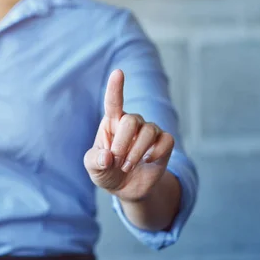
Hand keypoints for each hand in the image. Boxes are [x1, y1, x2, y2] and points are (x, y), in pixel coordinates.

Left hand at [84, 69, 174, 201]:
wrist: (126, 187)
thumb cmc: (106, 170)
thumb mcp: (93, 168)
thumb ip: (95, 161)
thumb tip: (107, 157)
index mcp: (111, 122)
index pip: (114, 101)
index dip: (116, 87)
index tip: (118, 72)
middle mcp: (131, 122)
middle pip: (132, 120)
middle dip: (123, 143)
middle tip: (117, 161)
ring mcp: (149, 131)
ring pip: (149, 131)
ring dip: (136, 153)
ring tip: (127, 167)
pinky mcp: (164, 143)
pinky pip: (166, 141)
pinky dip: (156, 153)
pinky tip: (148, 161)